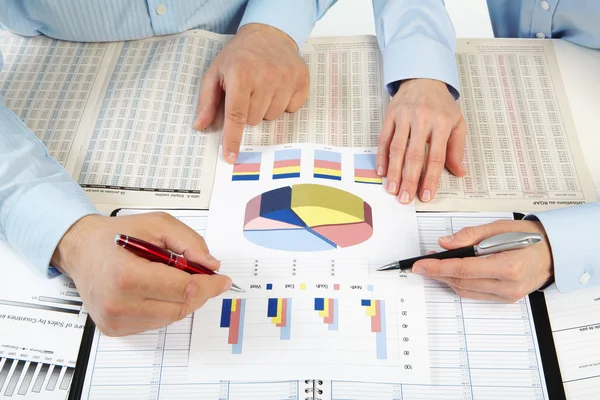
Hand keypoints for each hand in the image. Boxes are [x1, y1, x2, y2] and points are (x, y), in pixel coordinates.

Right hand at [51, 213, 231, 335]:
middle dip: (198, 291)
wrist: (80, 249)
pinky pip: (155, 323)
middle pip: (181, 306)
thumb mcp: (157, 225)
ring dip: (181, 299)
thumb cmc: (115, 236)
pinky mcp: (115, 329)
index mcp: (128, 276)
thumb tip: (211, 265)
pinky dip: (164, 307)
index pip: (184, 289)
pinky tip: (155, 289)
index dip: (210, 285)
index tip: (222, 280)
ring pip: (171, 317)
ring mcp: (115, 320)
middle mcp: (119, 303)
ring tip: (170, 277)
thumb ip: (189, 243)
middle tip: (201, 275)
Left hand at [195, 23, 308, 162]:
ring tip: (263, 87)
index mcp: (241, 74)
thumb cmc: (239, 57)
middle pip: (254, 119)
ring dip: (266, 107)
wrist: (269, 34)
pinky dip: (284, 103)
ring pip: (272, 116)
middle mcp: (266, 76)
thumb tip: (201, 125)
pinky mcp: (302, 80)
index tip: (230, 157)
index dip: (232, 138)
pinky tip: (278, 87)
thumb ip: (207, 101)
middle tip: (248, 92)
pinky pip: (291, 109)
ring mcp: (286, 78)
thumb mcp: (216, 73)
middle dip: (248, 111)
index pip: (236, 115)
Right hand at [377, 79, 466, 203]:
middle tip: (405, 198)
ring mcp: (404, 116)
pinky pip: (384, 139)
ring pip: (396, 149)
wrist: (424, 78)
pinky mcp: (390, 115)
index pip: (435, 156)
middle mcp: (422, 119)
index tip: (426, 195)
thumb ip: (456, 149)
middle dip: (409, 180)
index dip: (430, 178)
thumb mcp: (457, 122)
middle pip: (414, 155)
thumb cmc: (441, 104)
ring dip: (393, 172)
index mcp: (441, 123)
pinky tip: (381, 171)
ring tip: (392, 189)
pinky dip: (382, 157)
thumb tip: (459, 172)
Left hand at [412, 220, 553, 302]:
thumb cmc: (529, 237)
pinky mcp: (505, 299)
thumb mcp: (499, 228)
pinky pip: (474, 292)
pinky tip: (451, 271)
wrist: (554, 252)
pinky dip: (460, 282)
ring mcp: (507, 296)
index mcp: (508, 267)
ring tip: (434, 264)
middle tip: (422, 262)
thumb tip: (444, 243)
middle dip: (438, 272)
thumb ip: (469, 235)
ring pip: (465, 290)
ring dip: (446, 278)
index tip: (419, 265)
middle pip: (461, 282)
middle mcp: (508, 286)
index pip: (463, 269)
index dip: (437, 268)